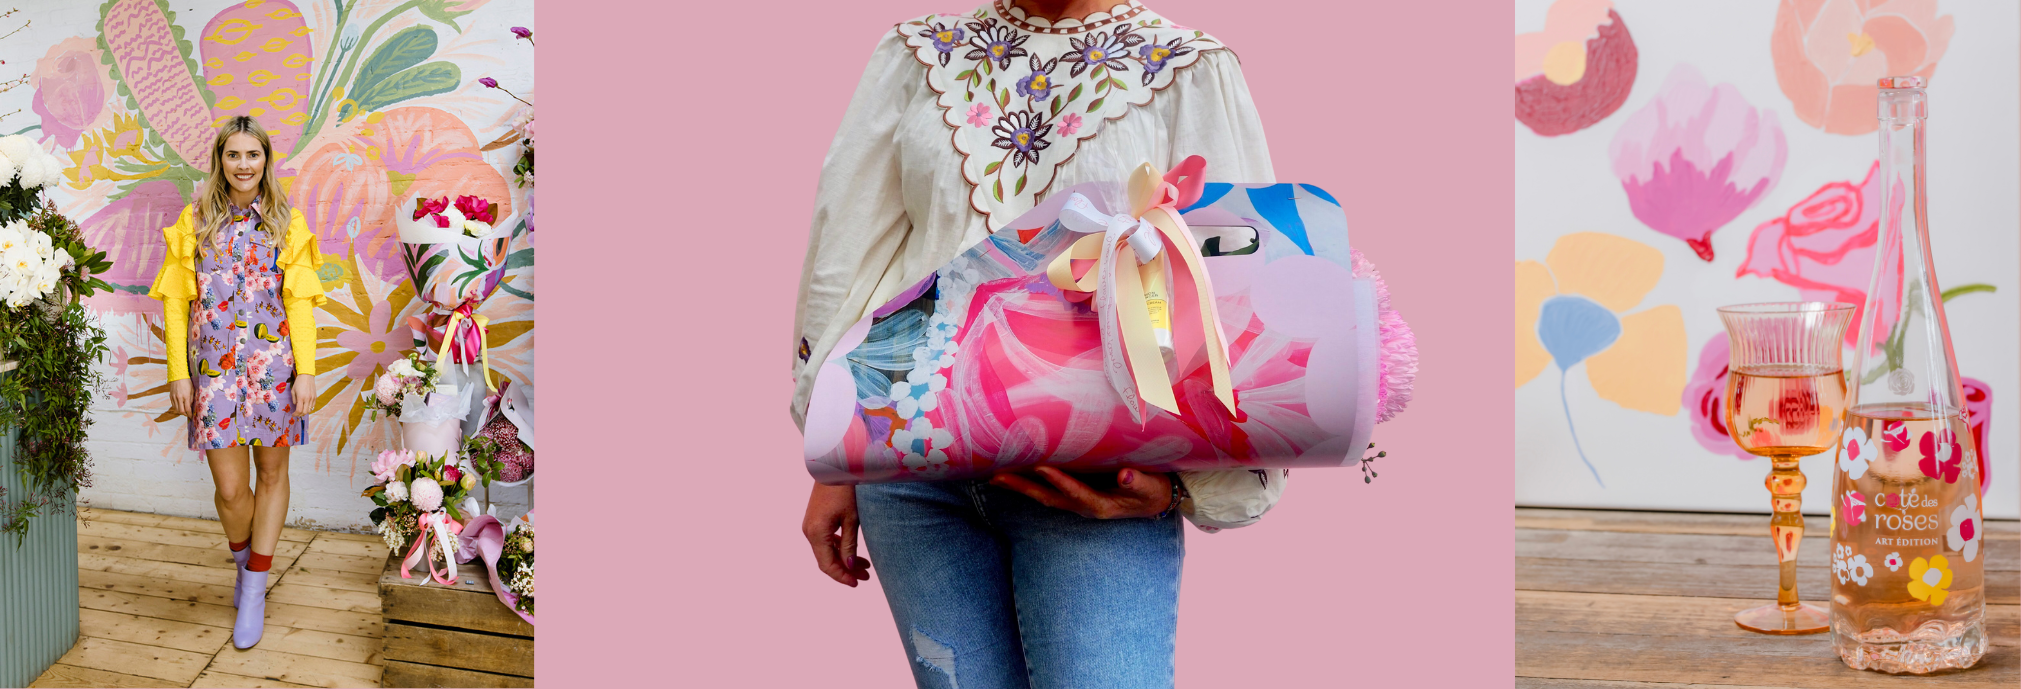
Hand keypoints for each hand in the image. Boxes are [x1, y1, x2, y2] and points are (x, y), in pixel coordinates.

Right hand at [167, 378, 193, 417]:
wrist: (178, 377)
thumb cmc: (187, 383)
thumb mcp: (192, 391)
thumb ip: (191, 399)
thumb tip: (191, 406)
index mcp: (185, 396)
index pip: (187, 409)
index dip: (189, 414)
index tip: (191, 416)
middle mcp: (179, 398)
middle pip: (181, 411)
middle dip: (185, 414)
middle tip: (188, 414)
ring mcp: (174, 397)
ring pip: (176, 409)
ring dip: (180, 411)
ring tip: (184, 411)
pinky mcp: (170, 396)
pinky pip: (173, 405)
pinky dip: (176, 407)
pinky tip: (180, 406)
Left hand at [292, 374, 316, 417]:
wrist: (307, 376)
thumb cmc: (298, 383)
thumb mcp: (293, 391)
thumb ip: (294, 399)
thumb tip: (296, 405)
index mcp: (301, 398)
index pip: (299, 410)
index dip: (295, 414)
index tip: (293, 414)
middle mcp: (307, 399)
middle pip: (305, 412)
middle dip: (300, 415)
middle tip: (296, 414)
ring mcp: (312, 398)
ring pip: (310, 410)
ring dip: (305, 412)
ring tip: (301, 411)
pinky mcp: (315, 397)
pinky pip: (313, 406)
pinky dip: (309, 408)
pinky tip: (305, 407)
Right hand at [802, 482, 871, 586]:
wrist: (833, 465)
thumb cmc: (845, 490)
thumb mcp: (852, 519)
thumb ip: (849, 545)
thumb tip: (848, 568)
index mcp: (816, 533)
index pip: (827, 565)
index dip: (842, 577)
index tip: (858, 583)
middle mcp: (809, 531)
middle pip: (826, 560)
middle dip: (846, 570)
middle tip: (866, 576)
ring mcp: (810, 526)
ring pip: (826, 551)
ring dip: (844, 560)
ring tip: (865, 565)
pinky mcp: (815, 520)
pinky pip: (825, 541)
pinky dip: (838, 549)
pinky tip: (853, 552)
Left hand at [991, 467, 1172, 519]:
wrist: (1154, 500)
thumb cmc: (1153, 491)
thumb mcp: (1151, 488)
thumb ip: (1138, 482)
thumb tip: (1125, 476)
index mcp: (1102, 505)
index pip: (1077, 492)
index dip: (1060, 481)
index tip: (1043, 467)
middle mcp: (1084, 505)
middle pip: (1049, 497)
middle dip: (1024, 487)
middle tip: (998, 476)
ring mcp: (1077, 500)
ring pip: (1043, 494)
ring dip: (1020, 486)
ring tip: (994, 475)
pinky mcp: (1075, 493)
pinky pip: (1047, 489)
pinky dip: (1029, 482)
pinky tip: (1012, 473)